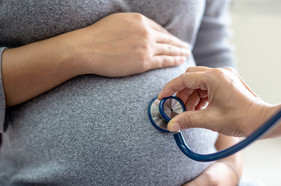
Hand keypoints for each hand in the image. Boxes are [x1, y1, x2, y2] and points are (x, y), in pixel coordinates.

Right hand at [75, 13, 189, 76]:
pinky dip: (174, 61)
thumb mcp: (117, 21)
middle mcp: (146, 32)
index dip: (167, 35)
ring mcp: (146, 47)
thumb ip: (132, 25)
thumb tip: (138, 30)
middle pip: (167, 38)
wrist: (87, 49)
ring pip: (168, 49)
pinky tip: (180, 61)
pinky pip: (163, 61)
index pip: (158, 29)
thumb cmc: (96, 36)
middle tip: (185, 47)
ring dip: (179, 52)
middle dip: (177, 43)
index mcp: (139, 20)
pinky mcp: (144, 62)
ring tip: (186, 54)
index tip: (172, 40)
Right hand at [158, 66, 272, 136]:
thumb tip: (171, 124)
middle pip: (191, 78)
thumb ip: (187, 120)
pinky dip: (201, 97)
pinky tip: (200, 109)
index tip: (162, 98)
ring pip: (200, 83)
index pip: (184, 79)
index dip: (170, 89)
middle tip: (177, 108)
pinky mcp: (229, 82)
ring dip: (191, 97)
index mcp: (214, 78)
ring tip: (190, 113)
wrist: (261, 121)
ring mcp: (226, 76)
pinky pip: (209, 86)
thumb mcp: (209, 120)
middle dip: (181, 93)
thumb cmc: (240, 119)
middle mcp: (220, 72)